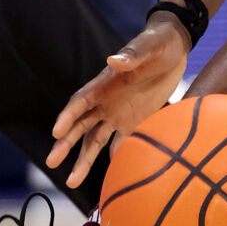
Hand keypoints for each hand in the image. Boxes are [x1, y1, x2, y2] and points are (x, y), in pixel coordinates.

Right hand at [47, 13, 190, 187]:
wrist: (175, 49)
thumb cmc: (157, 43)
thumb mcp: (148, 47)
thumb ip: (132, 55)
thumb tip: (114, 60)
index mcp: (104, 84)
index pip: (80, 102)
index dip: (67, 116)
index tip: (57, 132)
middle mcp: (105, 102)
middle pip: (80, 126)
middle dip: (66, 144)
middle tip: (51, 162)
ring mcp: (118, 113)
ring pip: (95, 140)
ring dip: (84, 159)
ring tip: (71, 181)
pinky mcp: (135, 121)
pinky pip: (122, 142)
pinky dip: (116, 157)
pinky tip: (112, 175)